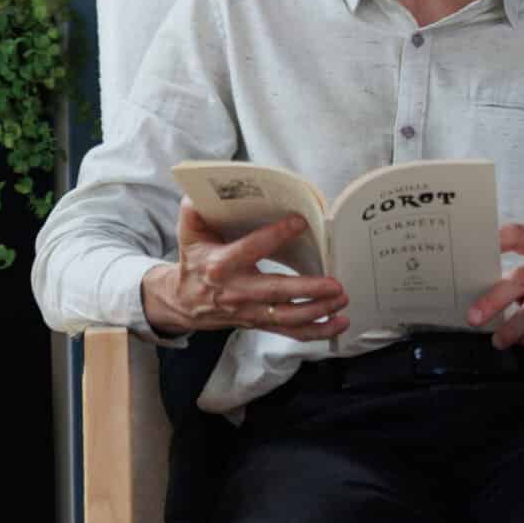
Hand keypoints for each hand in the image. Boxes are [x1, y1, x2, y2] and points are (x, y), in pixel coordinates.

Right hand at [140, 199, 348, 340]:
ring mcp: (249, 310)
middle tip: (334, 284)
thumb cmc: (194, 262)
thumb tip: (199, 191)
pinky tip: (338, 323)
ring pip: (286, 316)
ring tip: (341, 299)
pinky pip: (289, 332)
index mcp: (220, 264)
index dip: (275, 235)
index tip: (300, 222)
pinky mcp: (259, 322)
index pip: (250, 249)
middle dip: (308, 290)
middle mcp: (237, 290)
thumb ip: (194, 211)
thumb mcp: (190, 234)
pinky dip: (315, 331)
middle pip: (276, 292)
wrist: (182, 301)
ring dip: (317, 311)